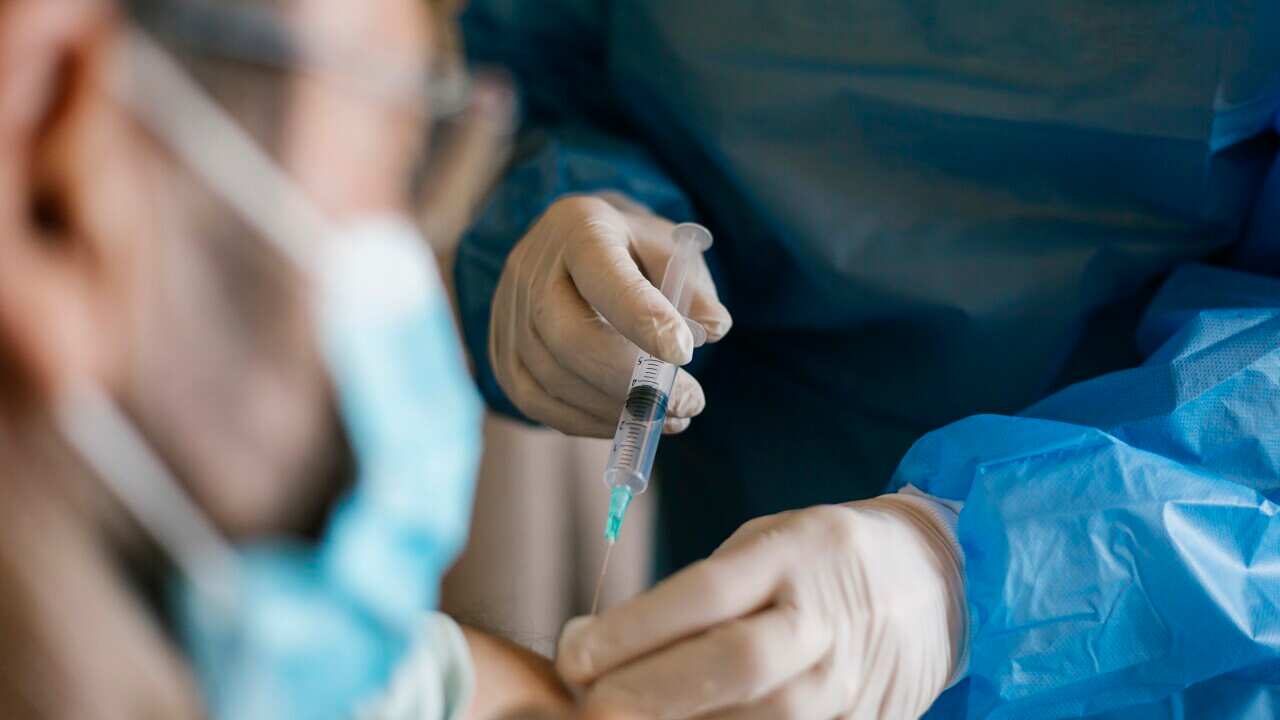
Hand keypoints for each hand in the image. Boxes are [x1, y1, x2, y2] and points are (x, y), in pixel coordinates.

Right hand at [490, 193, 731, 436]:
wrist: (572, 248)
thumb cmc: (631, 251)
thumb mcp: (670, 250)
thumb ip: (693, 287)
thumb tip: (713, 329)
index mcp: (579, 228)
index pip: (603, 275)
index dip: (642, 319)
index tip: (683, 355)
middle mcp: (531, 268)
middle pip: (567, 338)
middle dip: (630, 382)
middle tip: (687, 403)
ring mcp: (508, 314)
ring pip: (553, 379)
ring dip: (617, 411)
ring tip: (672, 416)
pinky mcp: (501, 353)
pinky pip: (536, 402)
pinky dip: (587, 422)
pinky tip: (629, 422)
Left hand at [556, 497, 966, 719]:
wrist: (935, 584)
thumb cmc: (822, 559)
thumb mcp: (765, 543)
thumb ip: (700, 592)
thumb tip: (608, 650)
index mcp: (793, 553)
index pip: (706, 593)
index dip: (634, 629)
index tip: (574, 650)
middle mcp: (823, 619)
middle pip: (733, 664)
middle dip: (649, 692)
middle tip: (588, 704)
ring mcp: (849, 680)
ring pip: (761, 719)